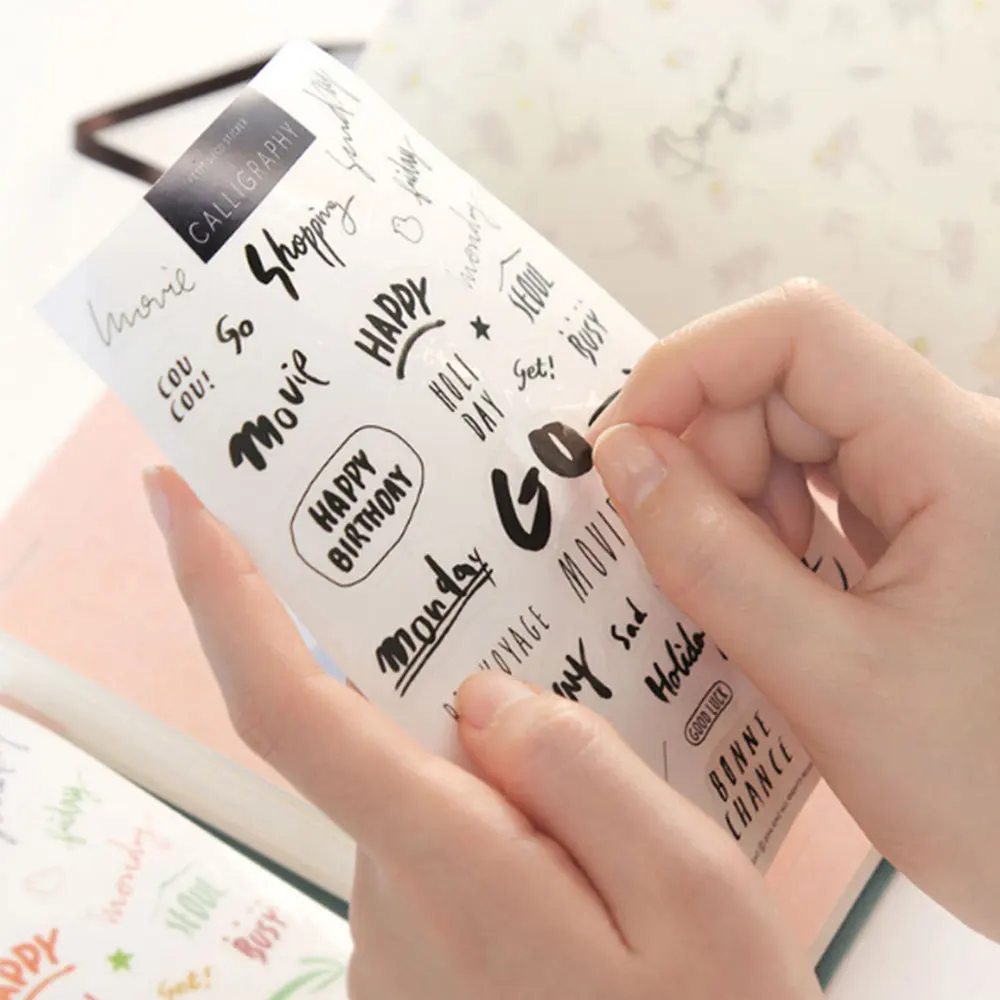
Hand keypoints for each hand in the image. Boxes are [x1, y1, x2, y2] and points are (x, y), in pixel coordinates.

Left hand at [143, 468, 820, 999]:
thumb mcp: (694, 892)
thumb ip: (583, 768)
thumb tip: (484, 695)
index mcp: (453, 869)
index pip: (288, 707)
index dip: (222, 594)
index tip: (183, 500)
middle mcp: (393, 906)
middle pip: (376, 734)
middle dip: (431, 673)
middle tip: (538, 642)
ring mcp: (399, 946)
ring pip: (422, 790)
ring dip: (488, 762)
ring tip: (604, 787)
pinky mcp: (422, 964)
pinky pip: (442, 842)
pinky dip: (496, 816)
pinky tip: (585, 849)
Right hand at [591, 279, 999, 939]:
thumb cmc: (995, 790)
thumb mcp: (830, 681)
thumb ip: (711, 561)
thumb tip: (621, 457)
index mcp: (958, 456)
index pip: (797, 332)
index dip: (689, 368)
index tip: (621, 451)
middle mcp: (955, 444)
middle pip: (786, 379)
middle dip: (707, 450)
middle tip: (681, 550)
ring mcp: (941, 482)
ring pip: (794, 429)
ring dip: (732, 491)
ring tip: (734, 585)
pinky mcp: (924, 521)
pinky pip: (816, 483)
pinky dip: (763, 523)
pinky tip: (761, 586)